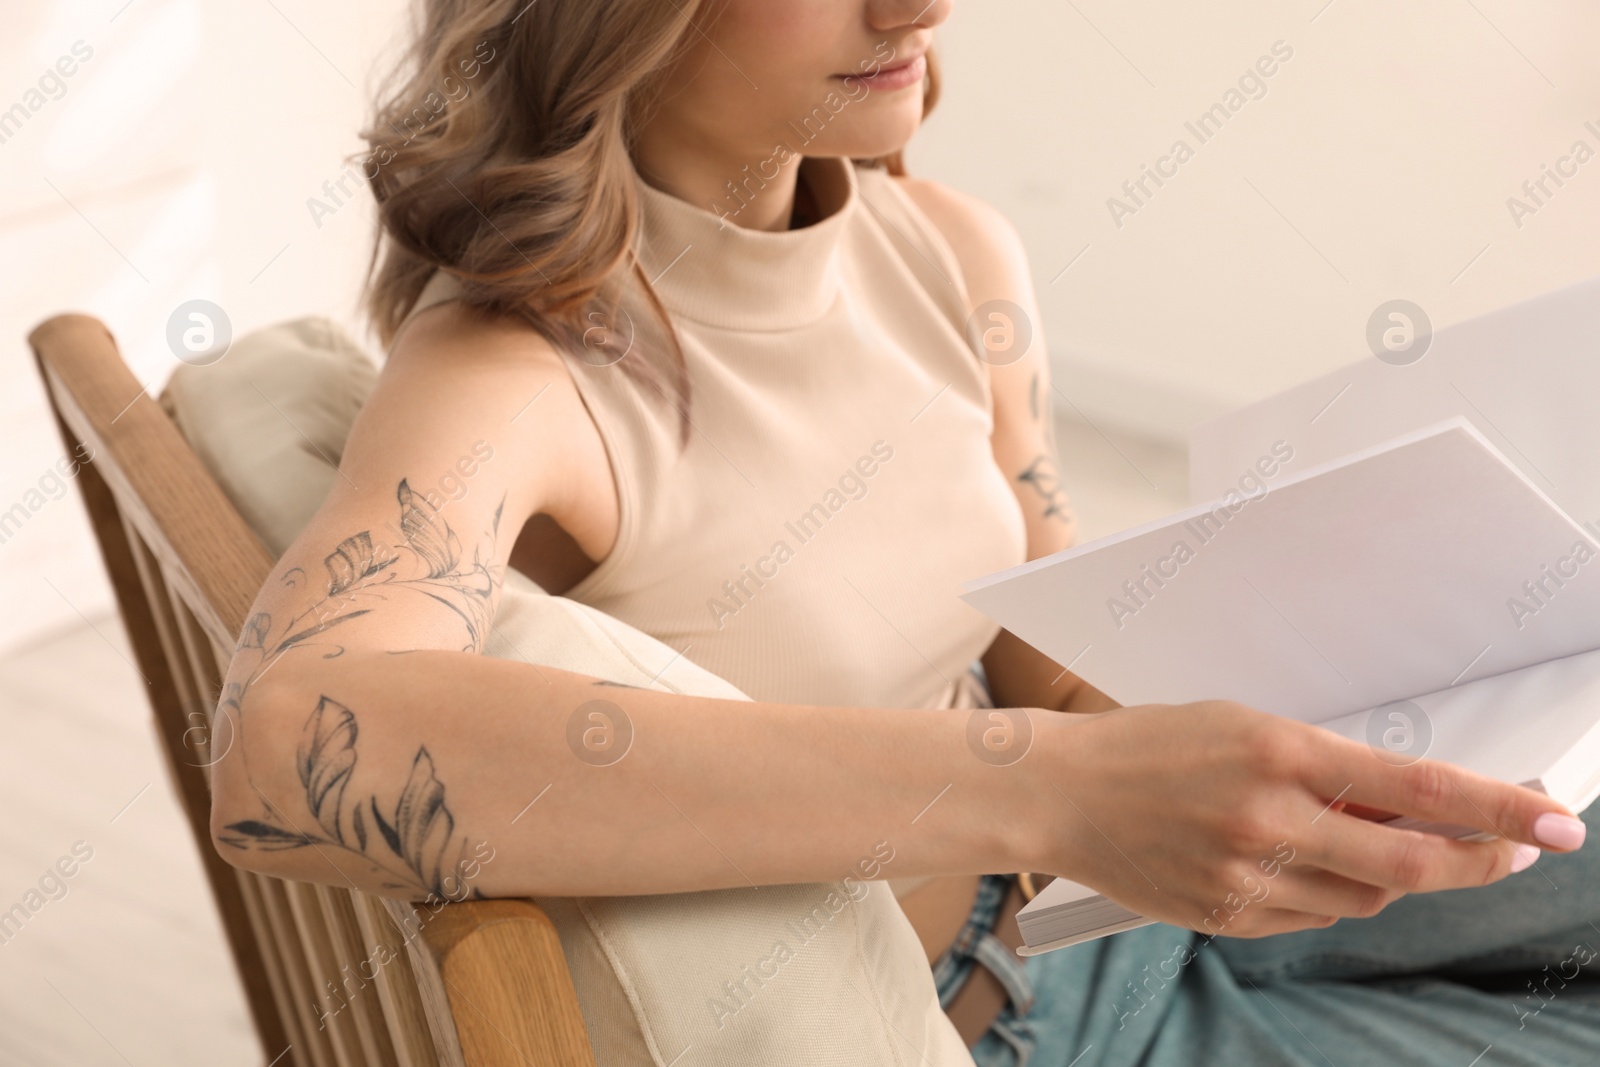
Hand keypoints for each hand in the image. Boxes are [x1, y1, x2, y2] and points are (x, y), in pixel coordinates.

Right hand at [1028, 700, 1586, 936]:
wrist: (1060, 792)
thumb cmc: (1148, 744)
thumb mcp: (1243, 726)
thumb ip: (1324, 766)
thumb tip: (1402, 803)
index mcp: (1277, 753)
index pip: (1416, 786)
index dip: (1498, 808)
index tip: (1553, 821)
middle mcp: (1268, 819)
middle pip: (1410, 862)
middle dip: (1478, 861)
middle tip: (1514, 852)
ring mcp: (1246, 877)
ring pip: (1366, 897)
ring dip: (1397, 876)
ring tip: (1381, 842)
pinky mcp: (1226, 917)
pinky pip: (1311, 916)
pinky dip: (1332, 893)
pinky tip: (1313, 863)